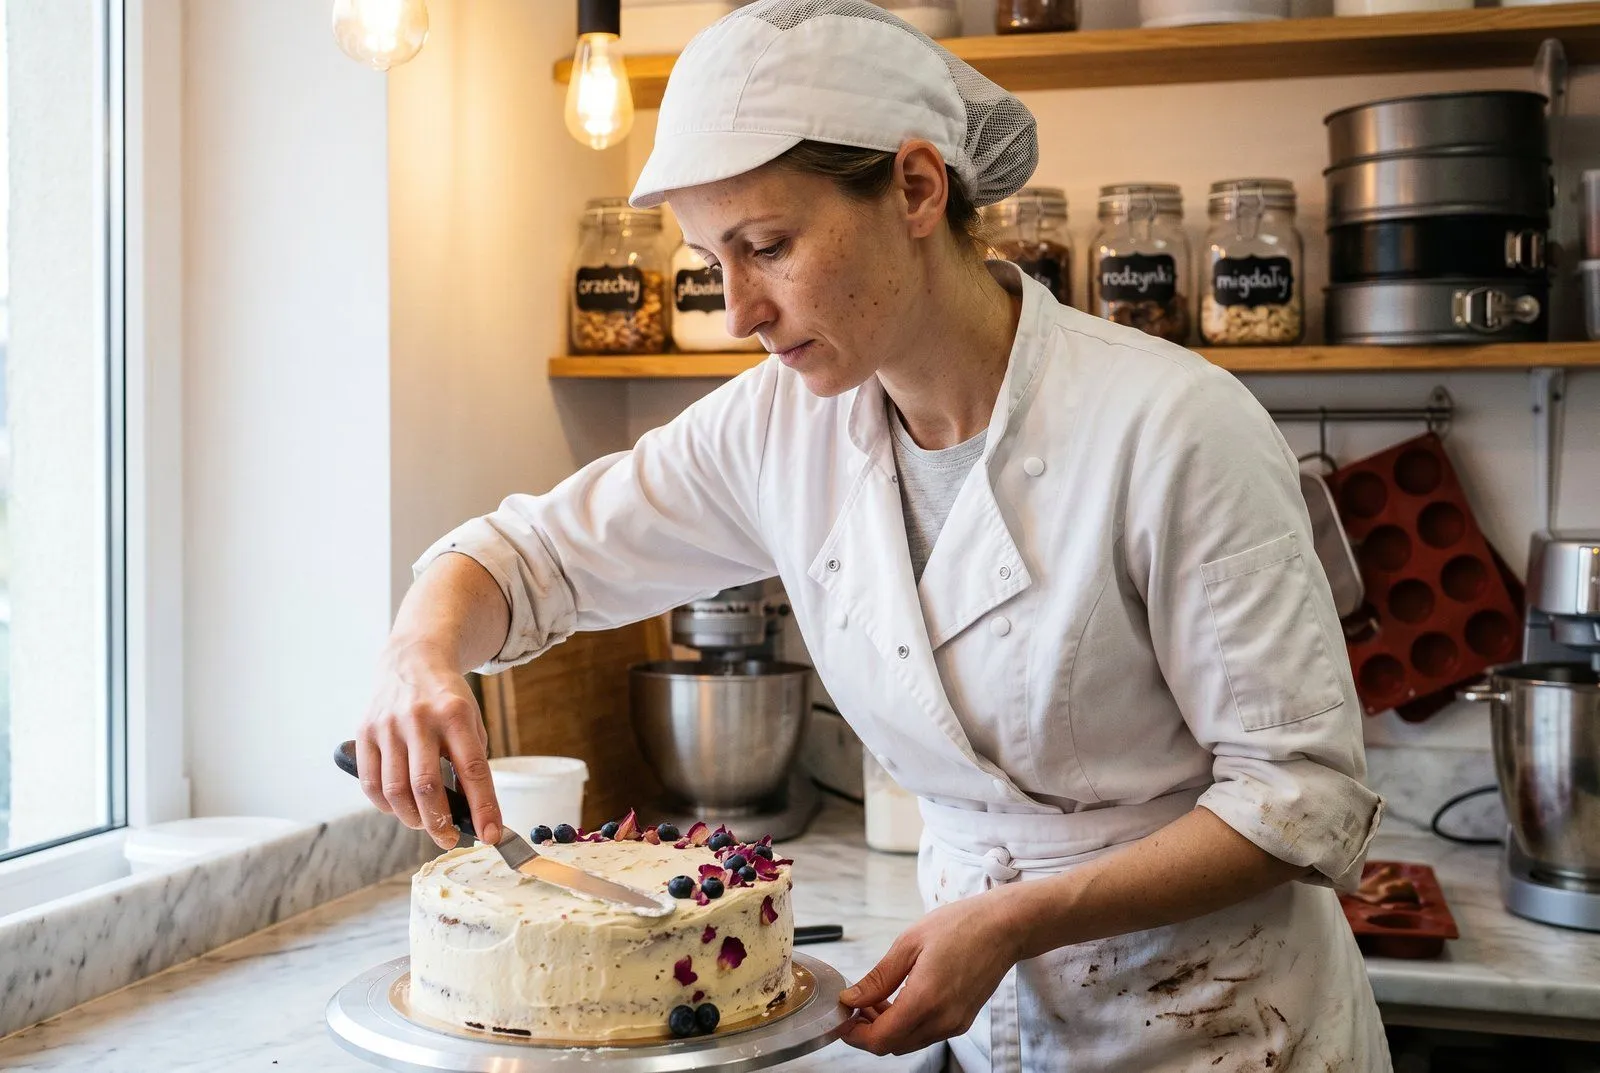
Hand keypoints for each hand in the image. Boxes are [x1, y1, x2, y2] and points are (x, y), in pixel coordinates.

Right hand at [356, 639, 501, 849]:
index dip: (483, 807)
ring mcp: (388, 726)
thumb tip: (472, 813)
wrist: (412, 660)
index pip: (472, 769)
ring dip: (412, 818)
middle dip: (440, 823)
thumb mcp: (471, 721)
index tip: (492, 835)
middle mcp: (420, 719)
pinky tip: (400, 808)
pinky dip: (386, 805)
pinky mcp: (365, 732)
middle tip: (449, 839)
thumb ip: (471, 762)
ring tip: (426, 823)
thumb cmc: (448, 700)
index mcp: (455, 714)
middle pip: (427, 786)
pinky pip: (371, 782)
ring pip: (396, 790)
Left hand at [838, 891, 1022, 1055]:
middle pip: (892, 1046)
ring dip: (888, 1028)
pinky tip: (900, 999)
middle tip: (857, 1003)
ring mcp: (955, 1023)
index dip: (855, 1034)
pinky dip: (908, 1024)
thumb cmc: (960, 926)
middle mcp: (943, 1020)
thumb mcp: (909, 943)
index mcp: (925, 1000)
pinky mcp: (963, 1020)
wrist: (1005, 927)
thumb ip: (878, 978)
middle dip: (868, 1031)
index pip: (880, 1039)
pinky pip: (926, 1033)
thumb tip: (852, 998)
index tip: (843, 1018)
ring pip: (909, 1042)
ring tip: (877, 999)